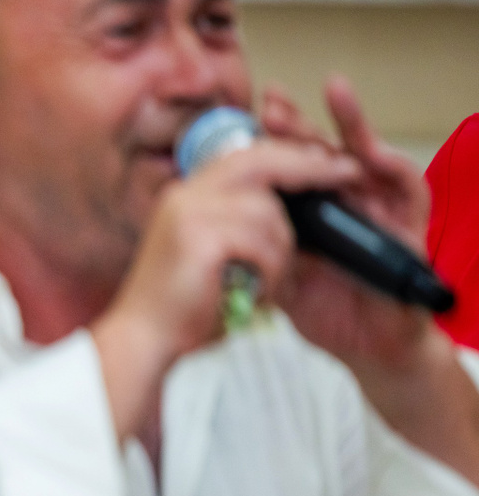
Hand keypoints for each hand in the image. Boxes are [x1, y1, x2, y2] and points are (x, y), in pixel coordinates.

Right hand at [93, 135, 360, 437]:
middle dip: (311, 167)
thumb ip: (237, 223)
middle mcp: (184, 196)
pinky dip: (271, 271)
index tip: (329, 159)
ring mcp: (189, 214)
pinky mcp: (200, 239)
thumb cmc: (180, 308)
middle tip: (350, 173)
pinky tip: (258, 293)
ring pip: (269, 212)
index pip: (246, 156)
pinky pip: (263, 242)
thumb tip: (287, 209)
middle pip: (261, 163)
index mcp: (186, 196)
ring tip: (268, 284)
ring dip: (282, 252)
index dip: (291, 153)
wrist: (144, 341)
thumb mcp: (209, 253)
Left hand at [263, 77, 436, 372]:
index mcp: (310, 209)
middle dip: (298, 123)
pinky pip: (406, 185)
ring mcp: (377, 206)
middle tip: (274, 100)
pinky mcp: (409, 222)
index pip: (289, 166)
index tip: (248, 118)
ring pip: (365, 153)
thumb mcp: (281, 279)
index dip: (271, 141)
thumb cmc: (329, 310)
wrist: (368, 347)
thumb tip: (223, 233)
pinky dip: (389, 165)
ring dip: (349, 122)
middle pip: (321, 151)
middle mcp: (344, 200)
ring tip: (334, 93)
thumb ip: (258, 252)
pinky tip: (368, 150)